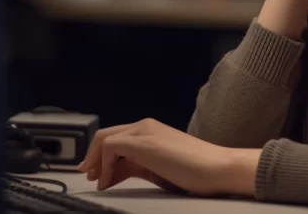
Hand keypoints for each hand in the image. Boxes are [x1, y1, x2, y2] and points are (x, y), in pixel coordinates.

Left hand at [77, 119, 260, 197]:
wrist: (218, 168)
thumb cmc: (195, 171)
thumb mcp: (158, 168)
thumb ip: (137, 166)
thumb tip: (117, 173)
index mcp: (150, 130)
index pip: (116, 138)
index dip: (101, 156)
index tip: (97, 174)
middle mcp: (145, 126)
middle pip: (106, 135)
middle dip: (93, 156)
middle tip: (89, 175)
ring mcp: (144, 132)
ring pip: (106, 139)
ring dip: (96, 161)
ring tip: (97, 181)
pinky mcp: (144, 142)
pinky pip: (111, 147)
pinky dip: (105, 165)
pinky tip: (108, 182)